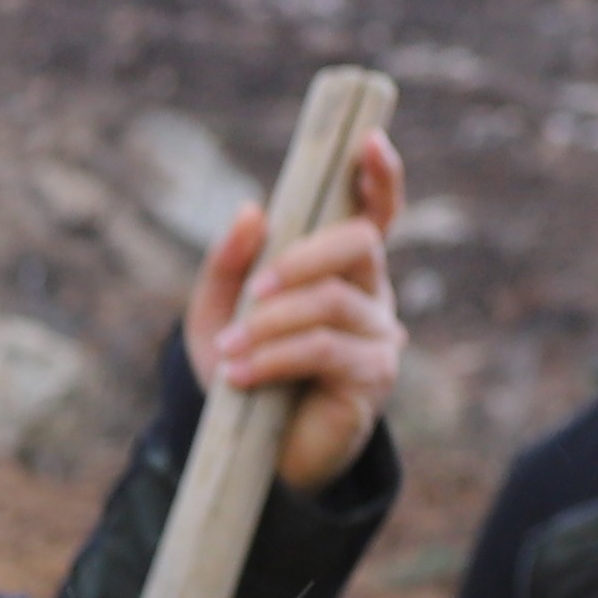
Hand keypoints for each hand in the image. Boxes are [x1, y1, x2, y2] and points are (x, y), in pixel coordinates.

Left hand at [190, 130, 405, 493]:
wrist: (252, 456)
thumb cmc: (243, 376)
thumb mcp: (217, 314)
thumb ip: (229, 264)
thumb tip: (252, 209)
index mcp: (341, 270)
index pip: (374, 213)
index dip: (379, 177)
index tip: (368, 142)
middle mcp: (370, 293)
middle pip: (359, 243)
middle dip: (303, 258)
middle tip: (255, 291)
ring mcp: (379, 334)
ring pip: (333, 301)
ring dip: (272, 322)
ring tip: (228, 349)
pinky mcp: (372, 376)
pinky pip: (324, 350)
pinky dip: (274, 357)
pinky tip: (239, 377)